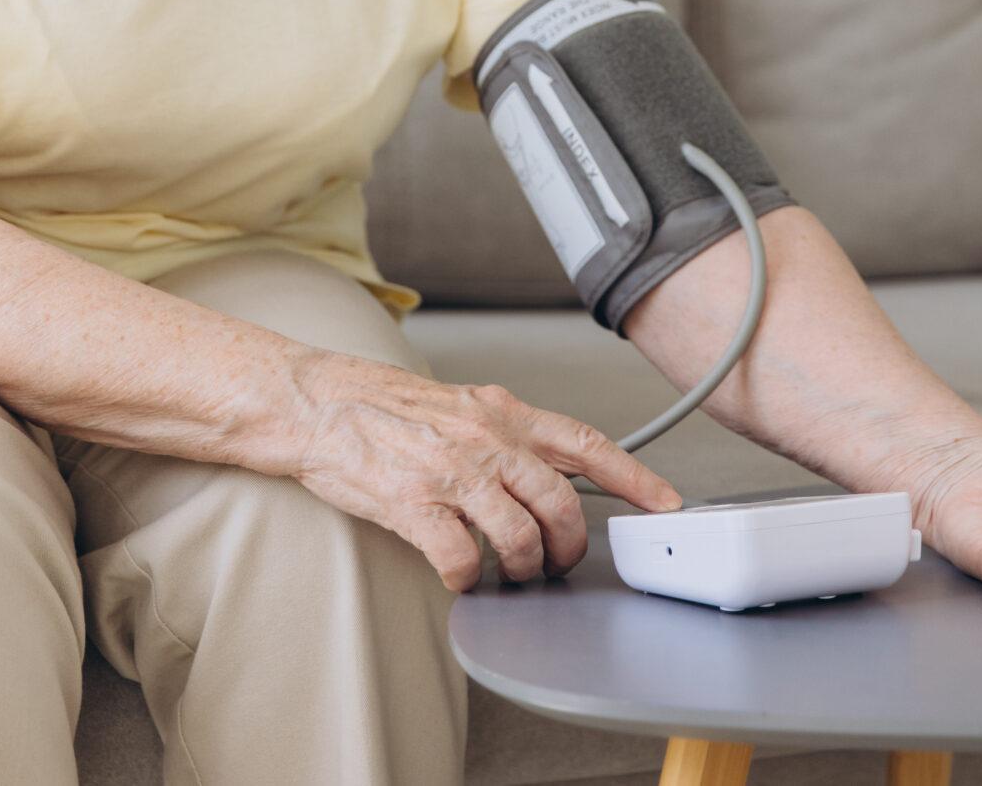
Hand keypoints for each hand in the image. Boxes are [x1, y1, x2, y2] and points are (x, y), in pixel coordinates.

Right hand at [283, 351, 683, 592]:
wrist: (317, 404)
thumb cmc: (383, 407)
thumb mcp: (461, 403)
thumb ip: (506, 431)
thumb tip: (548, 463)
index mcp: (503, 413)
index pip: (586, 444)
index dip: (634, 477)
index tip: (665, 502)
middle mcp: (486, 440)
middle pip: (560, 504)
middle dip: (569, 547)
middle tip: (558, 563)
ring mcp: (451, 473)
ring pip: (520, 537)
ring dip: (522, 568)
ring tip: (509, 574)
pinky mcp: (415, 506)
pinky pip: (462, 560)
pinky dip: (468, 578)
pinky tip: (460, 576)